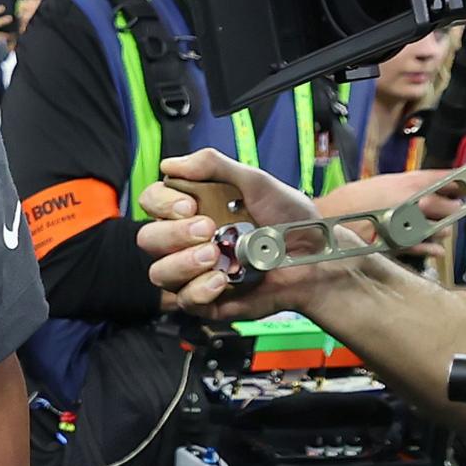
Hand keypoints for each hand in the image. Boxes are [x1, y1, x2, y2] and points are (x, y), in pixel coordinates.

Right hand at [136, 153, 446, 321]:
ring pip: (159, 273)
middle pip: (148, 239)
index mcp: (195, 210)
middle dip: (173, 234)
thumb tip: (169, 163)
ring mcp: (196, 273)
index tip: (188, 204)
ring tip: (214, 256)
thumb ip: (213, 165)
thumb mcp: (255, 181)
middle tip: (208, 229)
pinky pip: (185, 300)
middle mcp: (190, 241)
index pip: (153, 203)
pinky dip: (200, 289)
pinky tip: (223, 280)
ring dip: (182, 262)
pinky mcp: (208, 301)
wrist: (317, 258)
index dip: (161, 203)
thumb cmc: (291, 220)